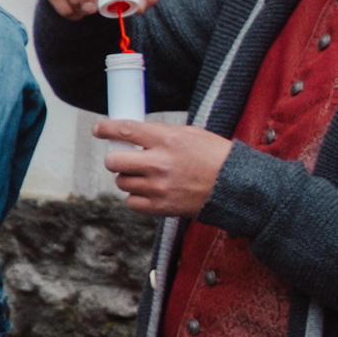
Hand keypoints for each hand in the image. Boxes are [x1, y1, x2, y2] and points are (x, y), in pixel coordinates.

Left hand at [93, 118, 234, 217]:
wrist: (238, 187)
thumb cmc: (216, 157)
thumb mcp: (191, 134)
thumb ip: (160, 134)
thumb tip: (132, 134)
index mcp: (168, 140)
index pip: (124, 130)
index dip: (105, 129)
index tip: (99, 129)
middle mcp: (160, 163)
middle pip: (113, 161)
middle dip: (116, 158)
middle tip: (125, 158)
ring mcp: (159, 187)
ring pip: (122, 182)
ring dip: (129, 178)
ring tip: (148, 175)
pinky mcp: (161, 207)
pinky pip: (131, 202)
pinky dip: (137, 197)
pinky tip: (151, 191)